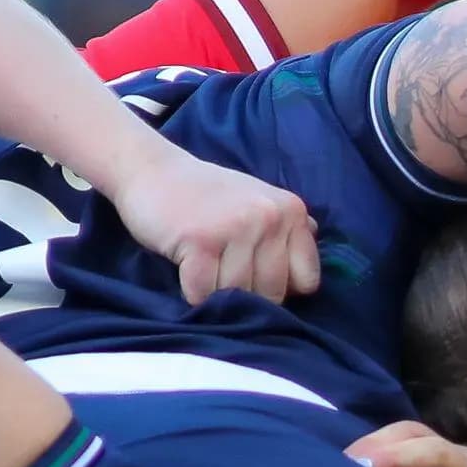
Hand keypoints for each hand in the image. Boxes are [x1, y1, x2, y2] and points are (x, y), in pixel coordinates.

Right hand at [111, 145, 320, 303]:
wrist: (150, 169)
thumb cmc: (206, 195)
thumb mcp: (258, 201)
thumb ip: (288, 228)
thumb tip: (316, 250)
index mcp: (291, 211)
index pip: (306, 281)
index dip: (280, 286)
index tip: (255, 272)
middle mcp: (270, 217)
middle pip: (272, 295)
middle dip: (246, 294)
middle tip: (221, 265)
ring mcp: (236, 227)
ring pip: (238, 296)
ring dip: (215, 291)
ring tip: (202, 261)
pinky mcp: (200, 240)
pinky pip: (204, 294)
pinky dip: (191, 291)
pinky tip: (185, 266)